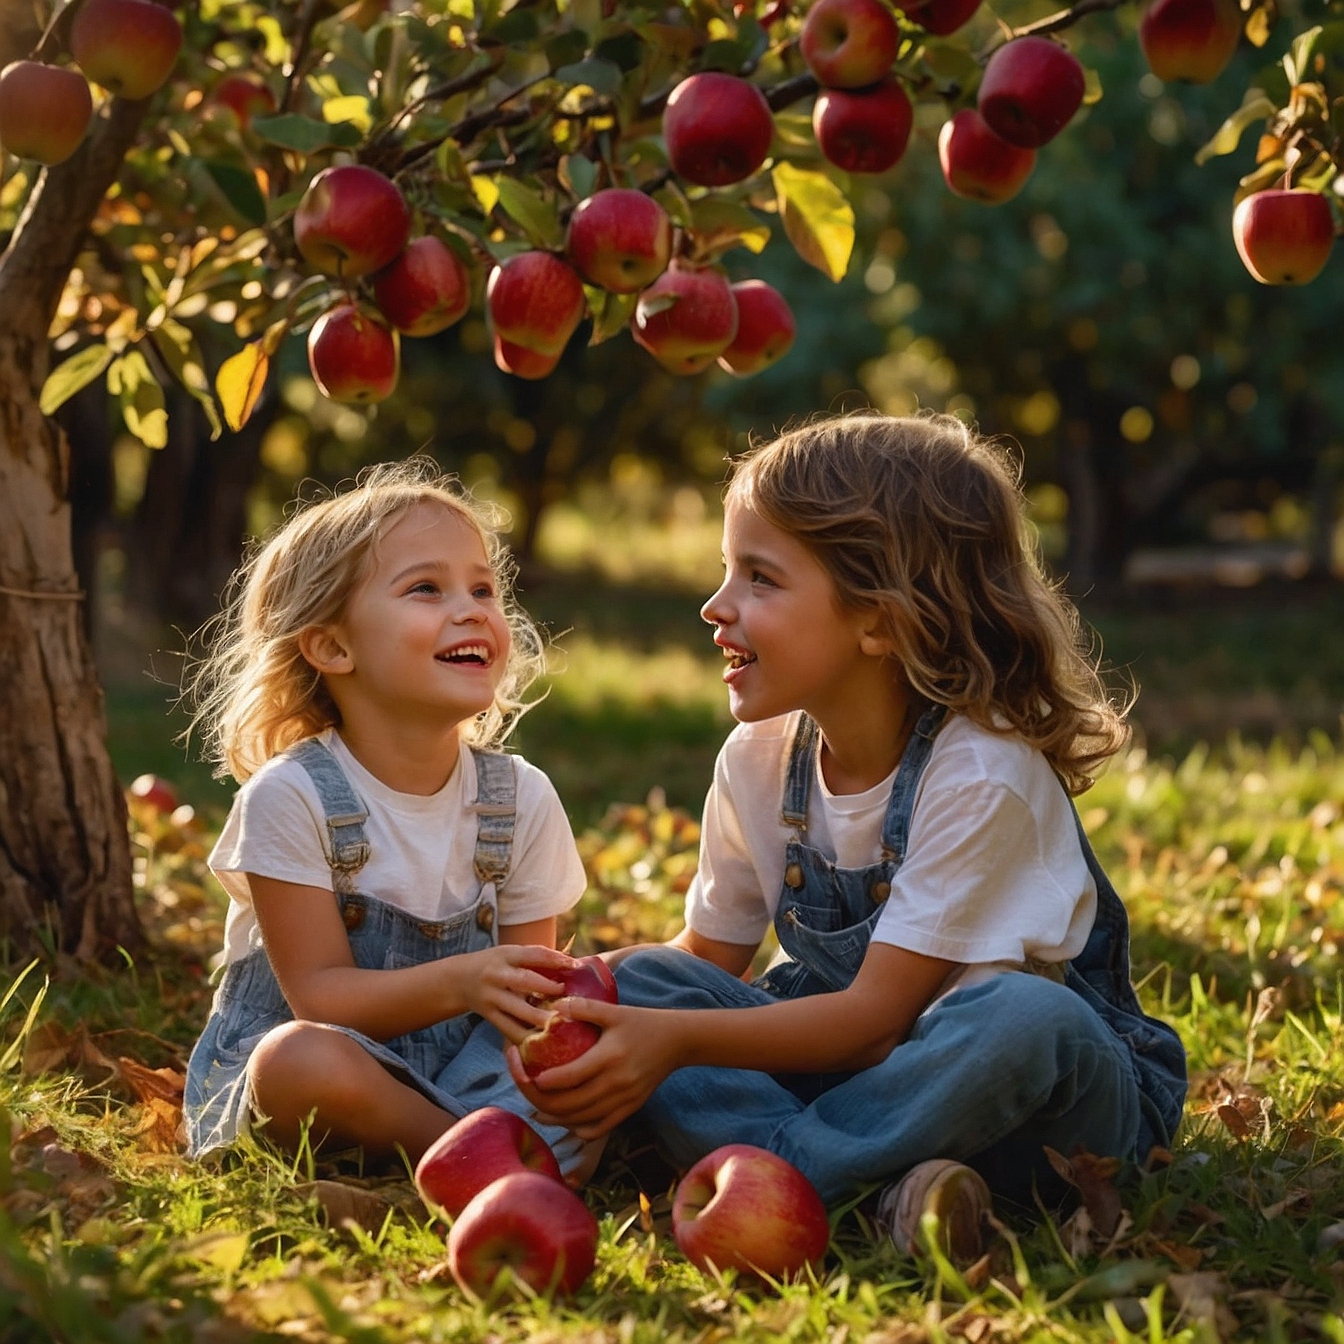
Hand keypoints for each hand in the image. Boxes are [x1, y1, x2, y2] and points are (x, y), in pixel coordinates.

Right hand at [457, 944, 580, 1043]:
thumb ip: (536, 959)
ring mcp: (492, 997)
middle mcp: (497, 975)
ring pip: (518, 1010)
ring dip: (541, 1018)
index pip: (533, 954)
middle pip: (525, 981)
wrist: (459, 980)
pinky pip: (509, 1030)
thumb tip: (573, 964)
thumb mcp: (511, 954)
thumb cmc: (496, 965)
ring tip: (561, 1024)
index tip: (576, 965)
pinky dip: (526, 1037)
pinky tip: (542, 1043)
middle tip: (570, 998)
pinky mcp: (489, 1017)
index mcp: (506, 955)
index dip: (555, 959)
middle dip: (548, 989)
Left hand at [504, 997, 683, 1139]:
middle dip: (540, 1100)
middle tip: (524, 1088)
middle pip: (570, 1104)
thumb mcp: (614, 1010)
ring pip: (580, 1120)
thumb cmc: (642, 1022)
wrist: (677, 1041)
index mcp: (610, 1057)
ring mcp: (624, 1100)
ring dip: (554, 1117)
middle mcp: (616, 1084)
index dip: (544, 1081)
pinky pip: (598, 1128)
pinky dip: (577, 1127)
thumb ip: (584, 1008)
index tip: (527, 1074)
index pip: (570, 1077)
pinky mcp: (630, 1109)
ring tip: (535, 1106)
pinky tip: (564, 1118)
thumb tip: (552, 1005)